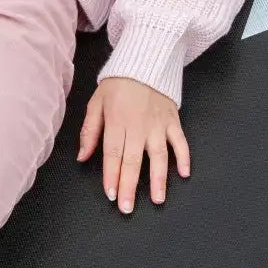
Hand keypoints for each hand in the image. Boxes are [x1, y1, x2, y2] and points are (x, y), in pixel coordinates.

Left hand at [76, 76, 188, 213]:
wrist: (146, 59)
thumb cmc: (118, 83)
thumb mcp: (96, 102)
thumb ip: (89, 130)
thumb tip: (82, 157)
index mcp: (117, 121)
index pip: (113, 153)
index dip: (111, 175)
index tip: (111, 194)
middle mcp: (138, 125)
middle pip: (133, 159)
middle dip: (129, 185)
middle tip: (127, 207)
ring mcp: (158, 124)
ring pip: (159, 155)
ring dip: (158, 178)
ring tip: (157, 199)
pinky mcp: (173, 120)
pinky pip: (180, 140)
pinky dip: (184, 156)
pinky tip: (184, 173)